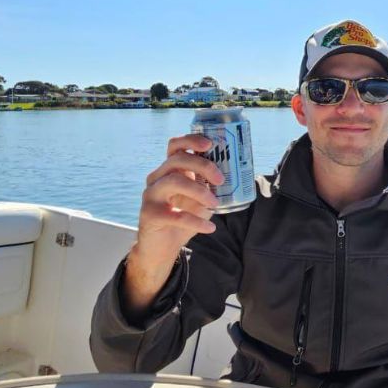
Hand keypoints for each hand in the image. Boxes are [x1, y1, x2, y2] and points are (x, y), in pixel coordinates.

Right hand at [123, 134, 223, 316]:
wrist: (161, 248)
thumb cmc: (183, 218)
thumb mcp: (200, 199)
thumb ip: (210, 186)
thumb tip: (237, 174)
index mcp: (169, 170)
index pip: (175, 146)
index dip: (191, 140)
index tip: (211, 144)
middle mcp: (157, 178)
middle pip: (177, 160)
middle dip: (203, 165)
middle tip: (221, 179)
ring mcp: (151, 195)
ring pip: (174, 181)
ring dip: (199, 191)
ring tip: (215, 204)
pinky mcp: (149, 214)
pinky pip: (174, 214)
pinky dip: (195, 221)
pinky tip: (209, 228)